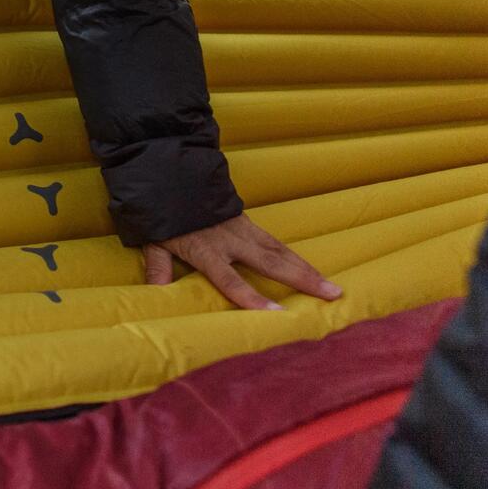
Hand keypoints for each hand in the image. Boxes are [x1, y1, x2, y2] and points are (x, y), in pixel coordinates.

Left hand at [143, 214, 342, 310]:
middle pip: (270, 263)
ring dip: (306, 269)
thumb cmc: (163, 214)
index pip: (230, 279)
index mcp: (206, 249)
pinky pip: (275, 242)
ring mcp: (242, 229)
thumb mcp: (155, 240)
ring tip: (332, 287)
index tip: (275, 314)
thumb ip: (158, 266)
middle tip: (331, 295)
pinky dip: (295, 257)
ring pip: (280, 251)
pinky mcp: (247, 221)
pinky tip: (312, 269)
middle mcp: (231, 240)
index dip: (251, 298)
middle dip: (301, 280)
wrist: (172, 174)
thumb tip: (155, 292)